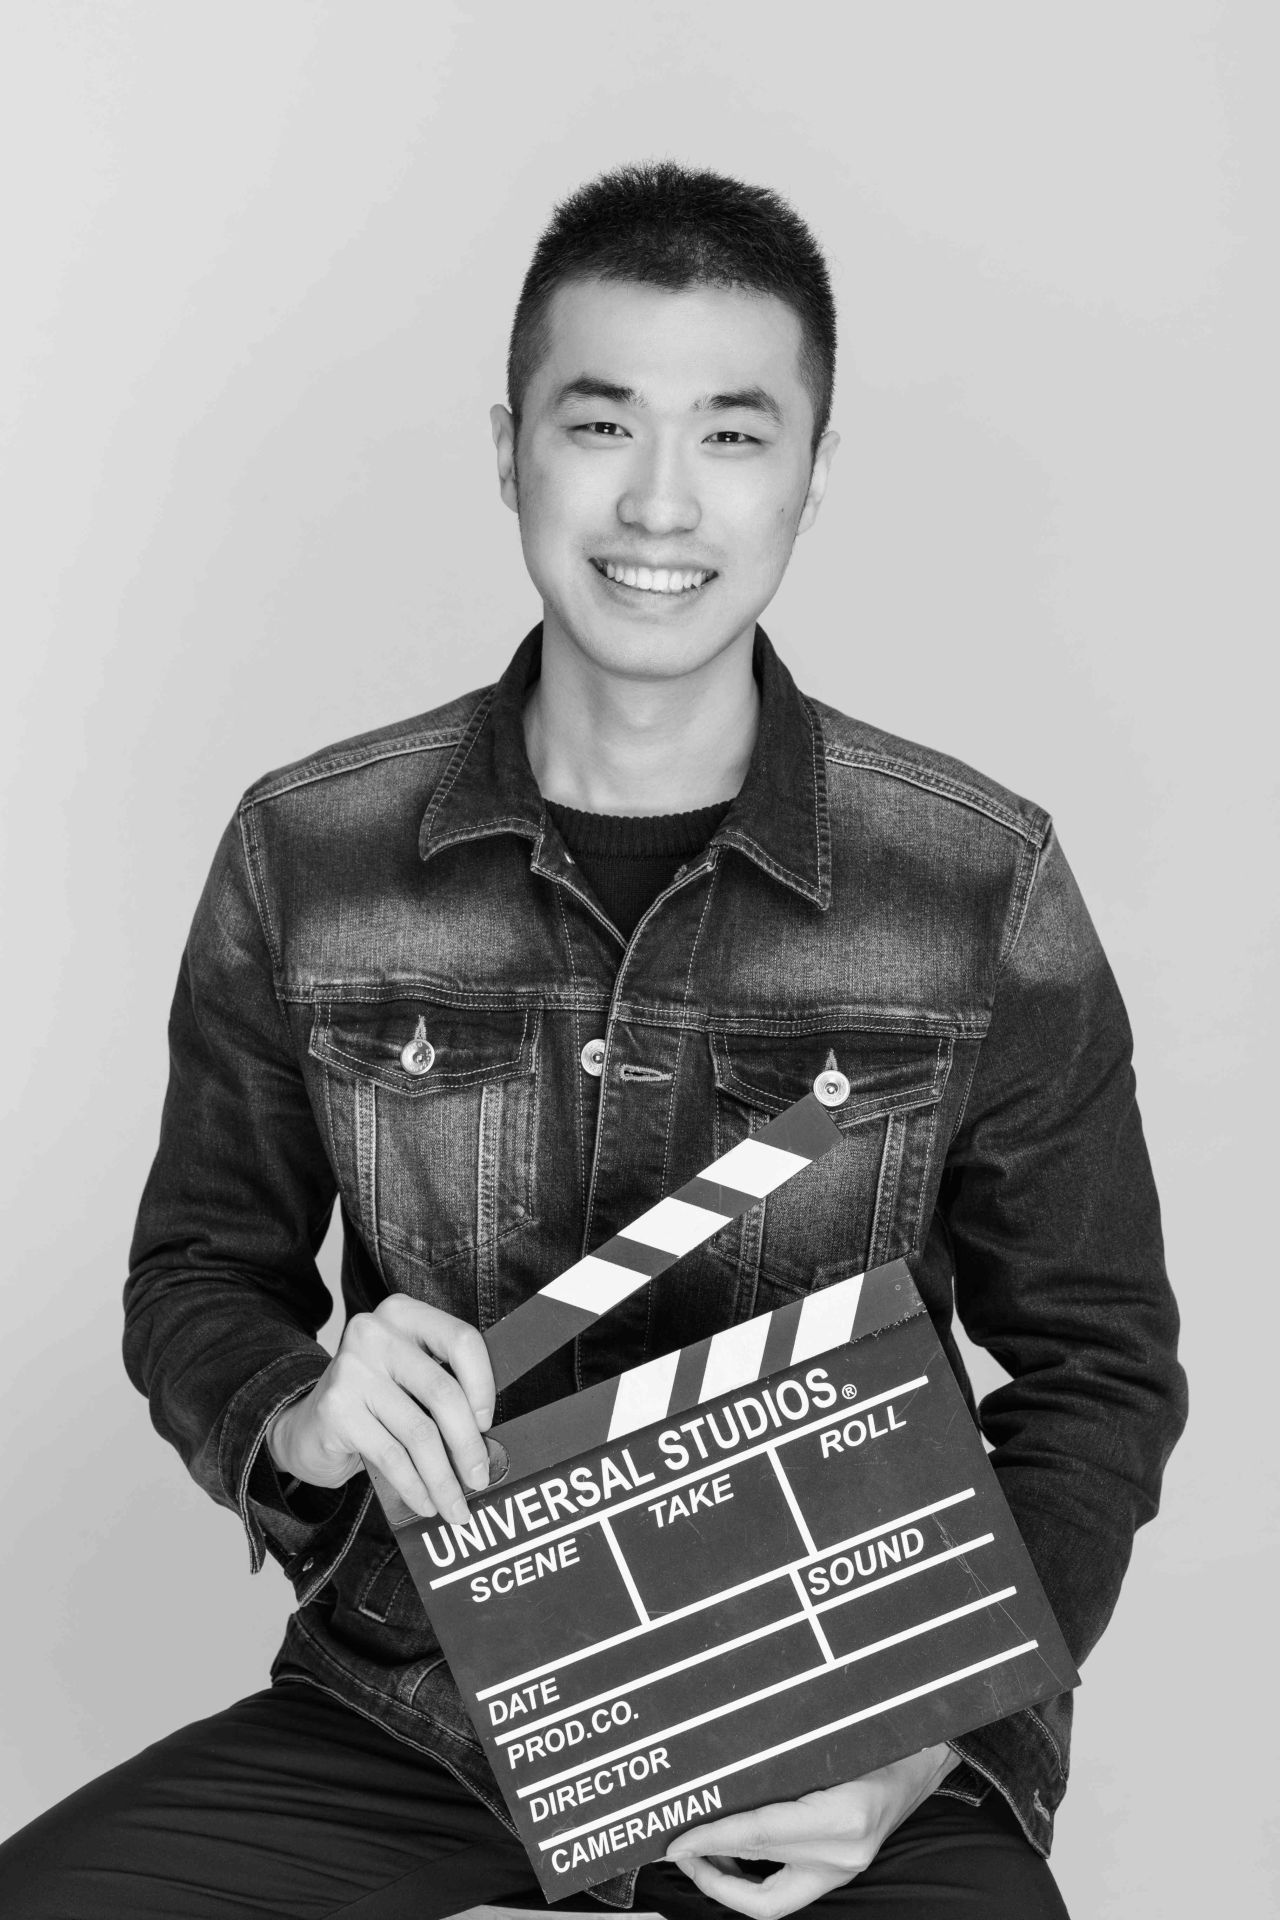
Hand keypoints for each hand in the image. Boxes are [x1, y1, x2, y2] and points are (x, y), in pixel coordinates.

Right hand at [266, 1295, 493, 1522]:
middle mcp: (376, 1333)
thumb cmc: (374, 1402)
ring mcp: (352, 1370)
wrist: (307, 1425)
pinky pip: (391, 1456)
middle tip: (480, 1478)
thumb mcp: (410, 1379)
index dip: (482, 1384)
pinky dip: (414, 1486)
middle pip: (442, 1392)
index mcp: (404, 1315)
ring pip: (419, 1432)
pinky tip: (425, 1503)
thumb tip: (491, 1439)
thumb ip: (445, 1389)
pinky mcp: (336, 1409)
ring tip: (455, 1504)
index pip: (460, 1340)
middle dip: (468, 1445)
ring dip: (443, 1478)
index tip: (487, 1423)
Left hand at [664, 1745, 958, 1916]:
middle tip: (676, 1846)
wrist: (924, 1759)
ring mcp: (843, 1869)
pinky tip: (731, 1858)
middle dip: (709, 1864)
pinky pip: (785, 1894)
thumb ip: (779, 1764)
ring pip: (770, 1899)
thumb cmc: (882, 1740)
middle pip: (760, 1869)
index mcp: (842, 1816)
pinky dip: (752, 1880)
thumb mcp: (829, 1743)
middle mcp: (843, 1853)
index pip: (759, 1835)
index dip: (711, 1840)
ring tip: (697, 1856)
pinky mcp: (840, 1873)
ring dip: (727, 1882)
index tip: (676, 1842)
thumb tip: (720, 1771)